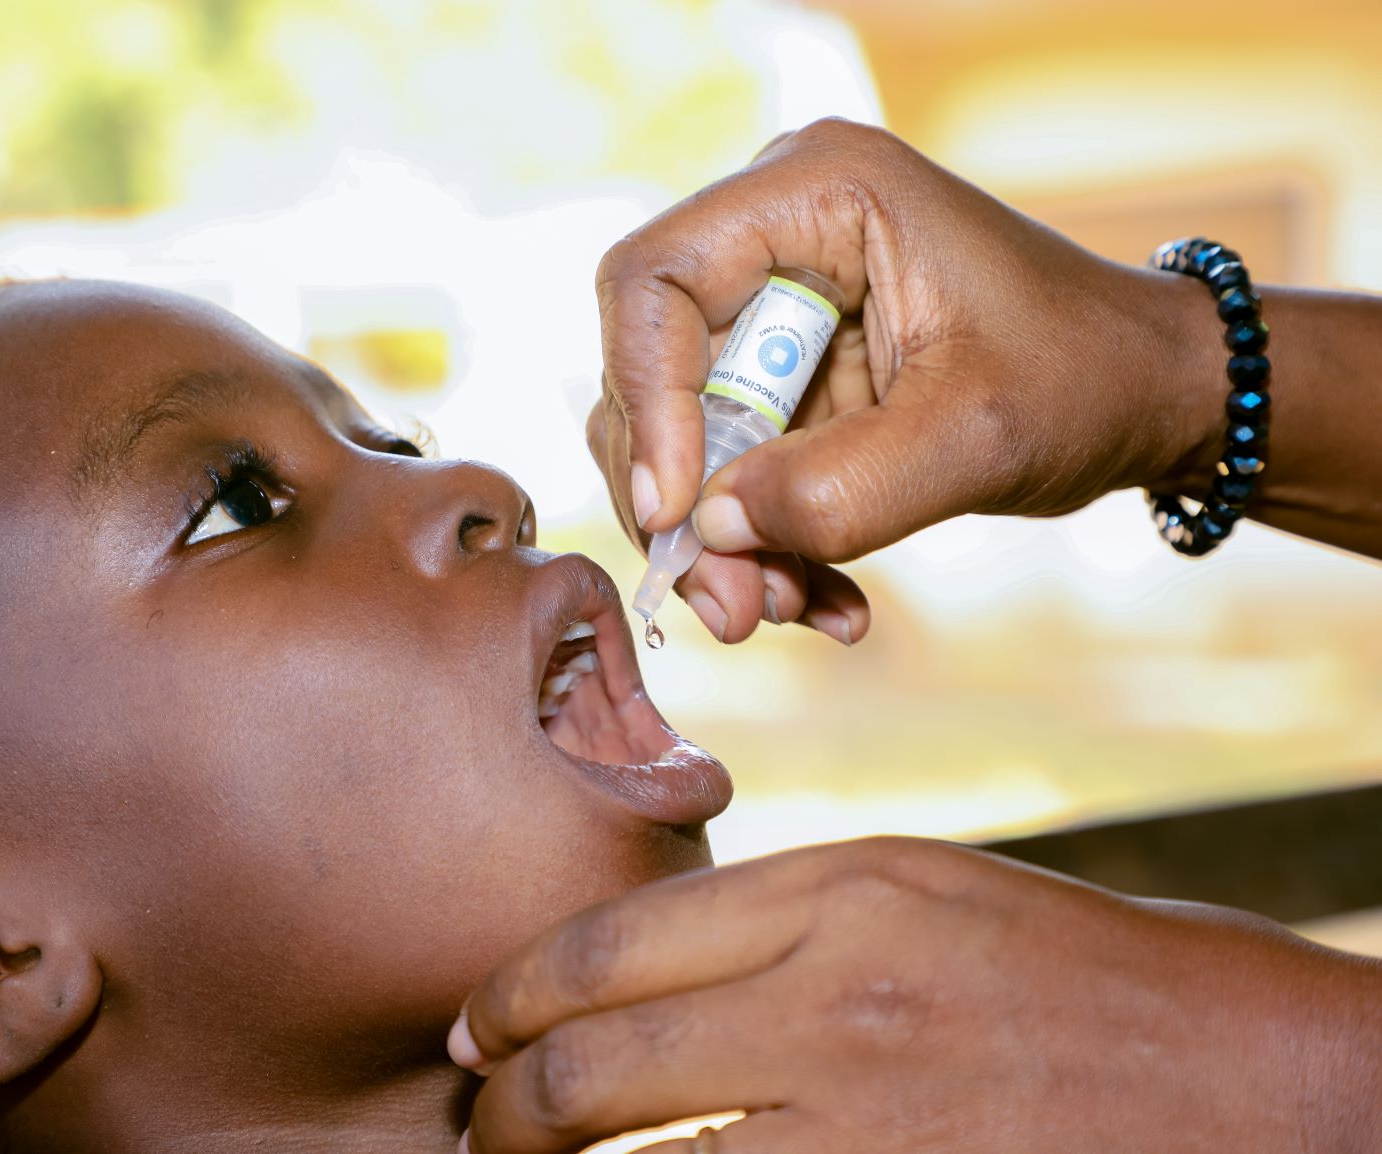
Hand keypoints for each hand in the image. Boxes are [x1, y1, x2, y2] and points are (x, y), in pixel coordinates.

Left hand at [450, 837, 1381, 1152]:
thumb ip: (782, 923)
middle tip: (476, 1124)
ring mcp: (864, 1114)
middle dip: (504, 1106)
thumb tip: (643, 975)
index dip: (513, 994)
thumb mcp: (924, 897)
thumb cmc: (1083, 974)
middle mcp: (836, 993)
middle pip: (594, 1059)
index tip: (475, 1032)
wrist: (1256, 1077)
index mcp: (841, 889)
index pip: (611, 941)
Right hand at [588, 119, 1228, 643]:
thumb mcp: (974, 438)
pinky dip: (768, 545)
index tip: (676, 514)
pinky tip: (829, 603)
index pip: (654, 281)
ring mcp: (778, 311)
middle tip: (731, 606)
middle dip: (685, 503)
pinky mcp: (789, 379)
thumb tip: (707, 531)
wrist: (1148, 396)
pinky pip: (732, 472)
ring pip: (682, 437)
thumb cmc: (1087, 378)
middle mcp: (777, 238)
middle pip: (652, 371)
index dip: (646, 398)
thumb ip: (838, 490)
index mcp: (818, 193)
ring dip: (725, 542)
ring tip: (789, 610)